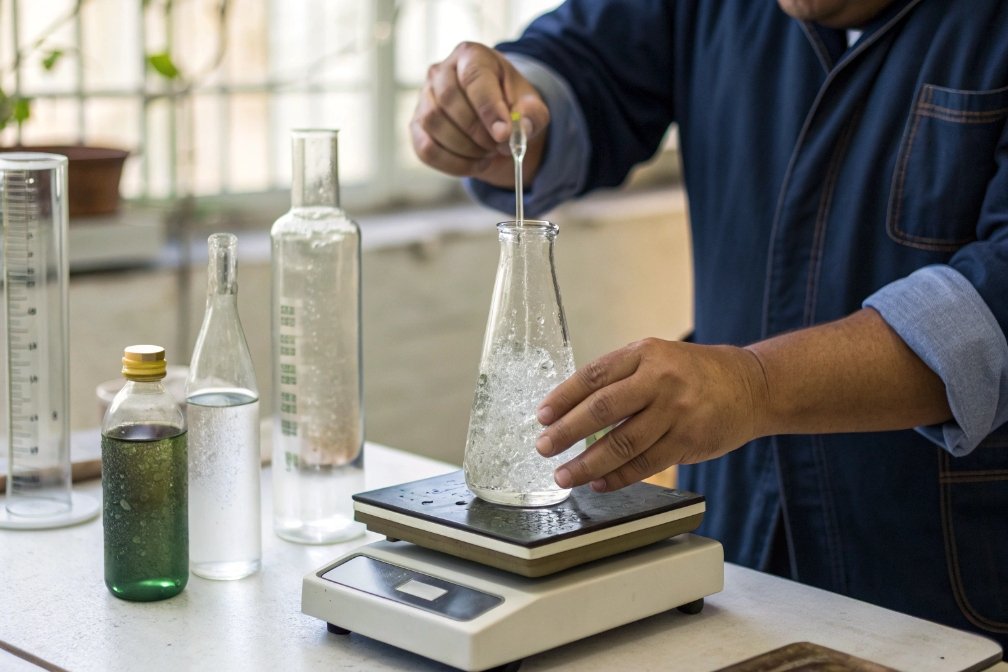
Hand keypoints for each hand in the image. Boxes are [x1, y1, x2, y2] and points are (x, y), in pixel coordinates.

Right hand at [410, 41, 548, 186]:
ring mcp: (424, 98)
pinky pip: (427, 149)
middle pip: (448, 100)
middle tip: (499, 146)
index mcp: (471, 56)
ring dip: (466, 148)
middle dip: (477, 131)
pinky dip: (454, 164)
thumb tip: (519, 129)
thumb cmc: (510, 105)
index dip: (488, 108)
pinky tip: (476, 163)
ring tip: (489, 152)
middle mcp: (441, 72)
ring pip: (434, 124)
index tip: (504, 134)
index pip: (473, 78)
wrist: (494, 119)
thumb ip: (532, 115)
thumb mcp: (531, 106)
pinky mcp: (417, 126)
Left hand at [535, 338, 768, 491]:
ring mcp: (676, 411)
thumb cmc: (695, 373)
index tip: (542, 416)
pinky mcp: (688, 440)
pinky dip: (618, 477)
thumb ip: (620, 377)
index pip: (593, 375)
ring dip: (587, 464)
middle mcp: (659, 380)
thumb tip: (572, 408)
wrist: (752, 385)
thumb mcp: (657, 357)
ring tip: (564, 475)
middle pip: (602, 409)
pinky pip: (645, 464)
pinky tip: (599, 484)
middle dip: (566, 432)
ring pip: (622, 443)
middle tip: (544, 447)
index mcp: (645, 354)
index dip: (563, 397)